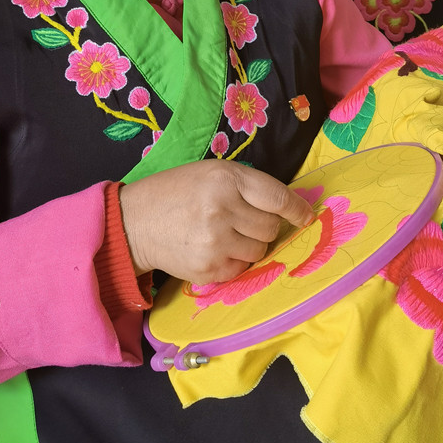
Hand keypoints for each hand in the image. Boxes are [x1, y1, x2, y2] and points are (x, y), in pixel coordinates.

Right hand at [119, 159, 312, 284]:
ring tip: (225, 234)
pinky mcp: (209, 269)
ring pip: (260, 251)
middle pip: (270, 228)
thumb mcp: (210, 173)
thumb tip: (286, 208)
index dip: (298, 209)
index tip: (306, 216)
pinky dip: (234, 261)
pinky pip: (242, 269)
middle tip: (242, 220)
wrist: (135, 223)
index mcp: (225, 180)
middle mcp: (222, 210)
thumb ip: (246, 186)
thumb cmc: (176, 192)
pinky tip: (213, 249)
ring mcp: (216, 243)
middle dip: (263, 226)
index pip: (278, 198)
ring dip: (250, 245)